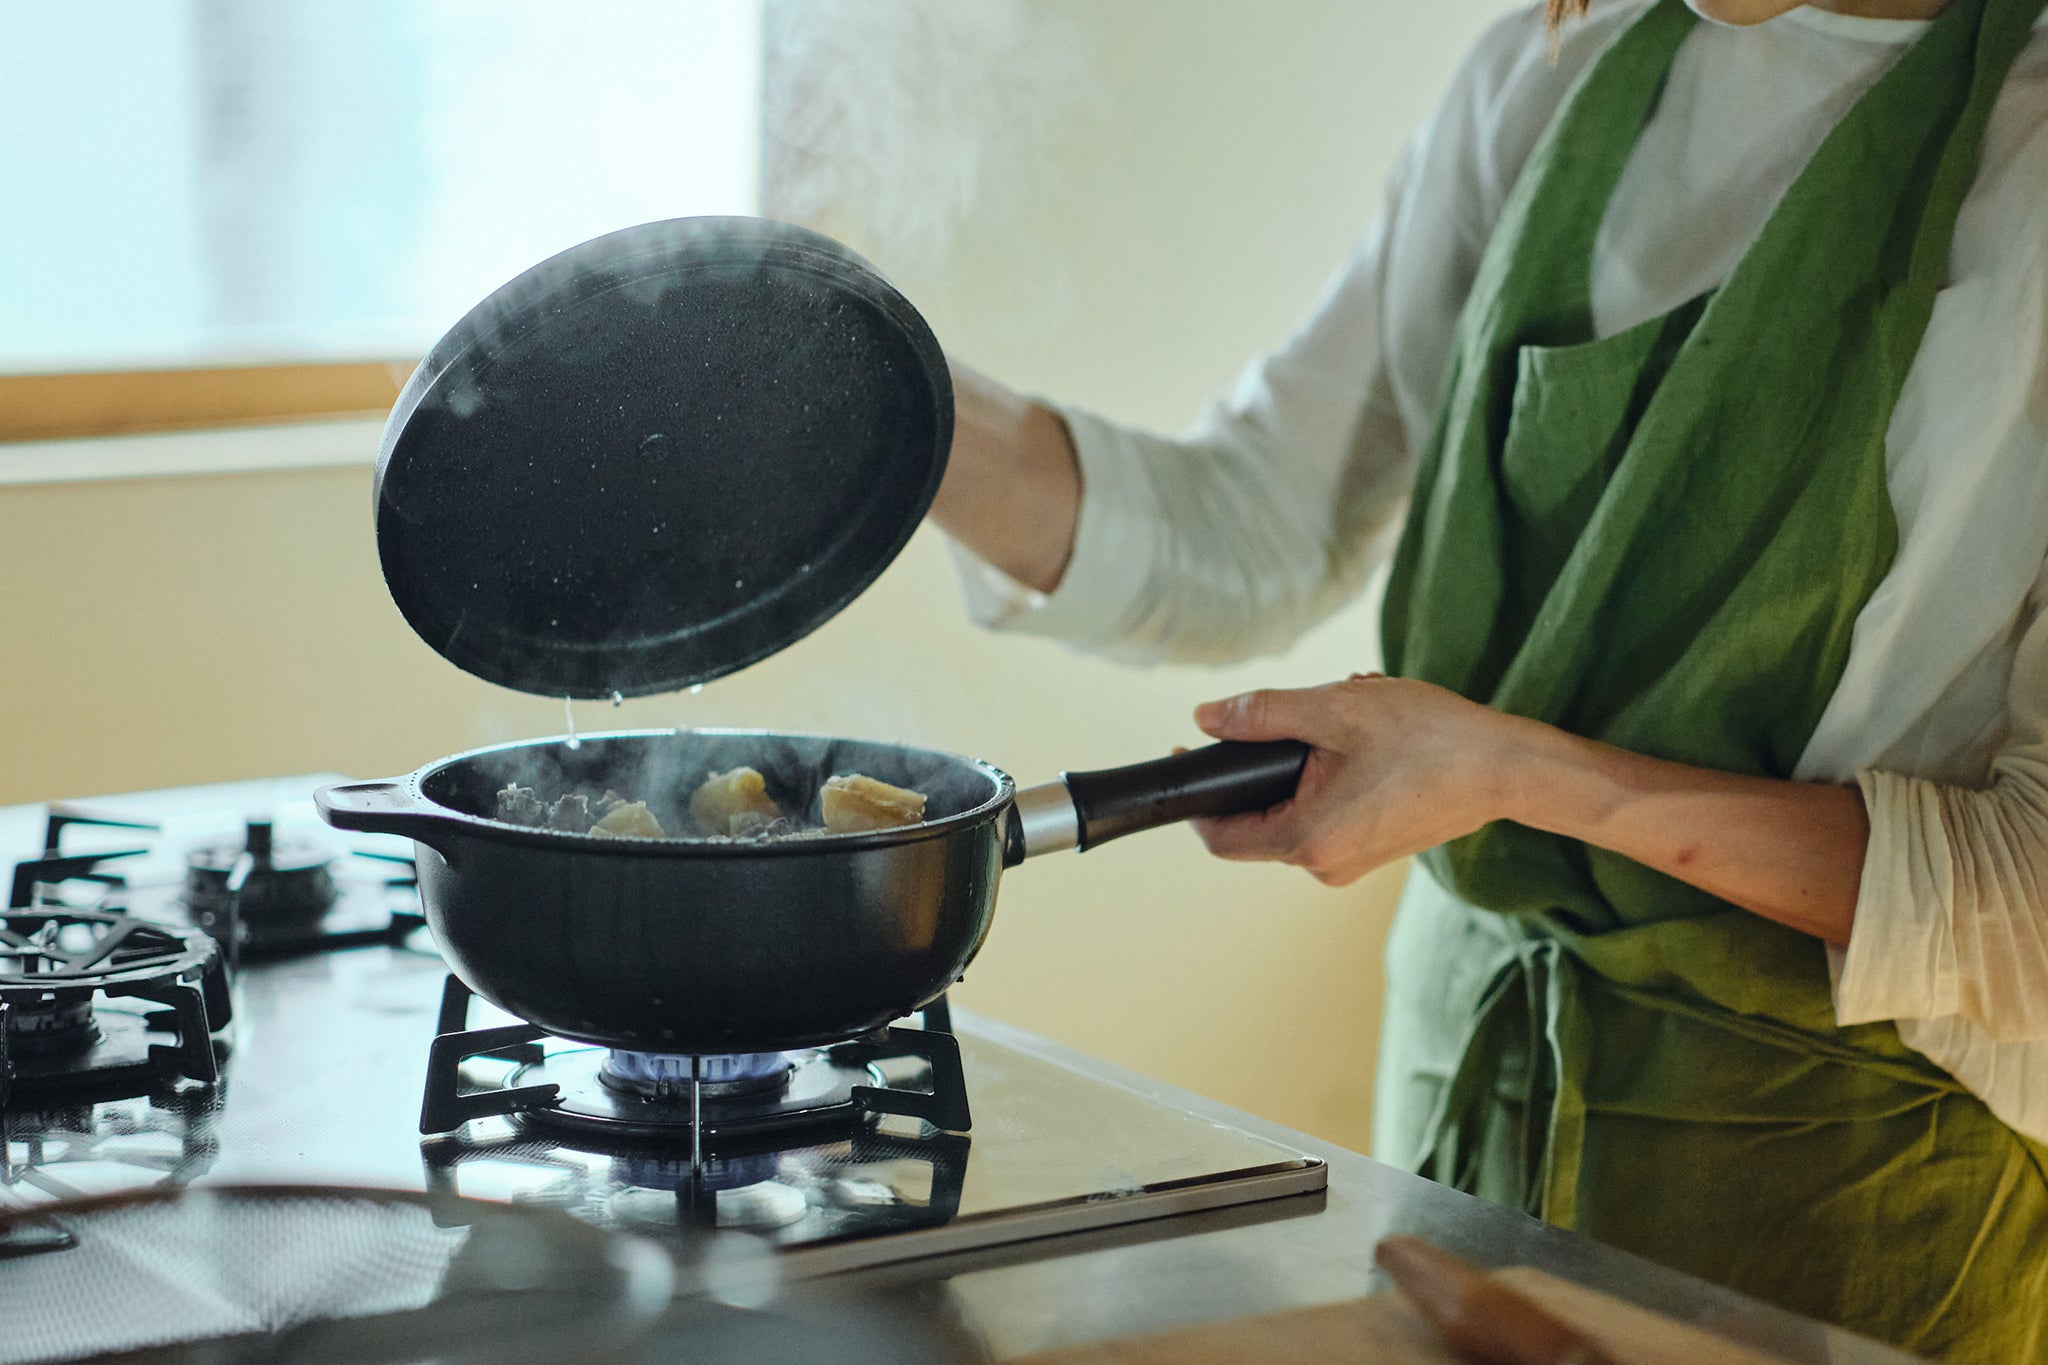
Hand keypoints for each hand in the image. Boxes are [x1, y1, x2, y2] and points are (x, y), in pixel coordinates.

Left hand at [1189, 674, 1518, 885]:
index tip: (1193, 752)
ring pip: (1294, 809)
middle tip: (1301, 715)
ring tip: (1348, 720)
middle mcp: (1324, 868)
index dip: (1198, 796)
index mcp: (1307, 840)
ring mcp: (1350, 865)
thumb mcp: (1336, 710)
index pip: (1219, 834)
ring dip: (1304, 763)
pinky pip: (1327, 814)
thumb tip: (1206, 719)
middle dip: (1265, 763)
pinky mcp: (1372, 852)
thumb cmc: (1429, 739)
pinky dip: (1331, 776)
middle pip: (1257, 819)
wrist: (1507, 768)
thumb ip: (1262, 714)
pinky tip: (1367, 741)